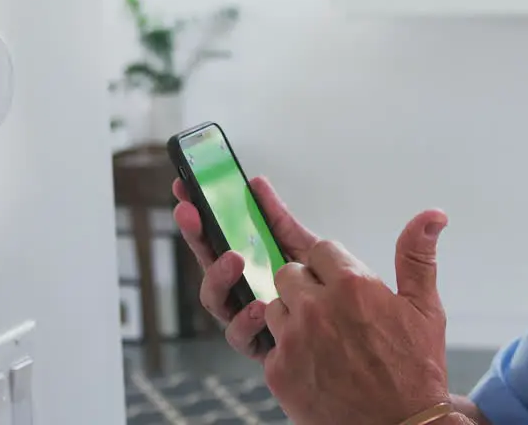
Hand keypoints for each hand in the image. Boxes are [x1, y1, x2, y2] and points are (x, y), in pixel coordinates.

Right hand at [172, 175, 318, 359]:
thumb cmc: (315, 289)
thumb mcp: (298, 246)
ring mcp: (241, 316)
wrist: (346, 331)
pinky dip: (246, 320)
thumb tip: (256, 183)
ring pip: (215, 299)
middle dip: (195, 234)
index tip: (182, 187)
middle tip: (192, 213)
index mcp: (242, 265)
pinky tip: (259, 306)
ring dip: (218, 276)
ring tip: (233, 259)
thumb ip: (276, 219)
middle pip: (206, 261)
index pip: (211, 236)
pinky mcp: (255, 344)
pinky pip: (240, 335)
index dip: (195, 213)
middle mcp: (235, 290)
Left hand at [263, 211, 450, 424]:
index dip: (333, 266)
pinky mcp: (279, 370)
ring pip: (274, 306)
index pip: (321, 248)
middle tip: (330, 312)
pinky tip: (313, 364)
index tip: (344, 285)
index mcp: (353, 285)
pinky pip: (269, 344)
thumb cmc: (417, 370)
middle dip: (306, 286)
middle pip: (289, 272)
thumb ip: (417, 255)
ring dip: (292, 317)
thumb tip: (433, 214)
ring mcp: (294, 340)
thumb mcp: (425, 309)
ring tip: (322, 339)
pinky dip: (287, 351)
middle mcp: (318, 307)